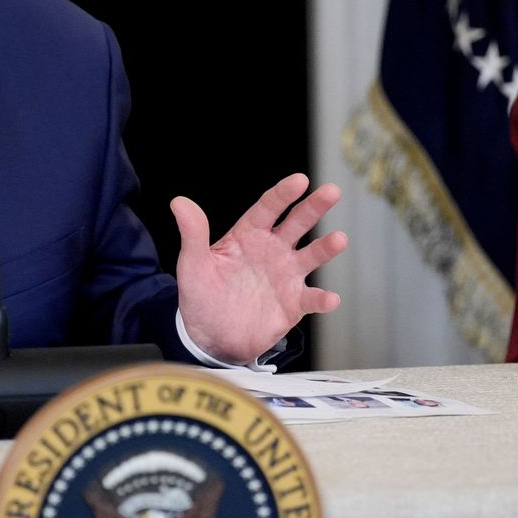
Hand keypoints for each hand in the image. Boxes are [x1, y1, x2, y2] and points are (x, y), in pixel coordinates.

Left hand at [172, 173, 348, 364]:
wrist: (210, 336)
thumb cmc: (201, 295)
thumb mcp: (192, 264)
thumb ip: (192, 234)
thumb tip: (179, 202)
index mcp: (249, 235)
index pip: (268, 208)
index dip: (283, 194)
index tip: (300, 180)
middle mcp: (273, 250)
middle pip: (297, 223)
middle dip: (314, 207)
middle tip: (331, 191)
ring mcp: (286, 276)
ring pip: (311, 256)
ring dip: (326, 248)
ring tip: (339, 240)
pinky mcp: (293, 303)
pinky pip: (311, 299)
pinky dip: (322, 299)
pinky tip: (330, 298)